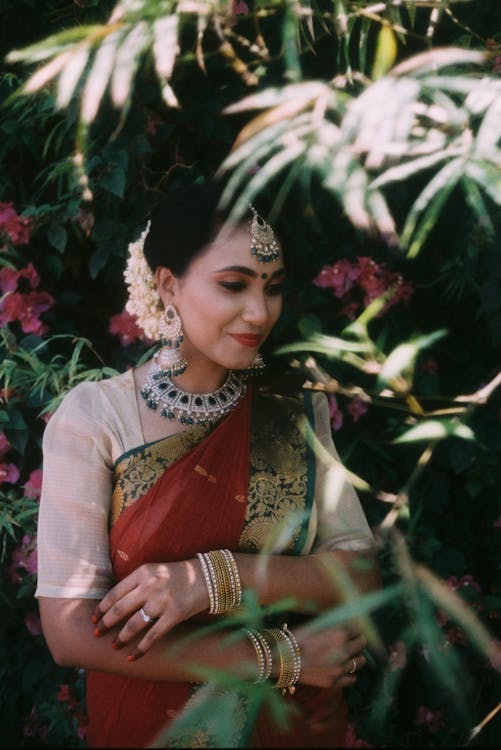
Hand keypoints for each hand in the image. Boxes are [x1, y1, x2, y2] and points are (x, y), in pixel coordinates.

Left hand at [91, 559, 208, 658]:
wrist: (207, 576)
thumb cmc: (177, 575)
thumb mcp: (155, 571)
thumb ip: (137, 583)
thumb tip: (113, 603)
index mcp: (143, 572)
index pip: (115, 593)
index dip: (101, 608)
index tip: (94, 618)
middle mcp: (151, 585)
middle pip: (120, 609)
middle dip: (106, 624)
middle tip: (97, 634)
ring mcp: (163, 600)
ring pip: (134, 624)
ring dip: (121, 638)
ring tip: (114, 646)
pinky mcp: (175, 614)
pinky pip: (153, 636)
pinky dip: (141, 649)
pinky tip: (132, 657)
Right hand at [294, 625, 366, 688]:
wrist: (284, 660)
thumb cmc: (297, 639)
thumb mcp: (316, 627)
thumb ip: (332, 627)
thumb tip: (344, 625)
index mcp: (339, 634)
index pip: (355, 629)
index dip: (353, 628)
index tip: (351, 629)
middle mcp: (343, 651)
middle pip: (361, 643)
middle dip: (358, 640)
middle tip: (355, 640)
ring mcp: (340, 668)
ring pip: (360, 661)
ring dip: (357, 656)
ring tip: (352, 655)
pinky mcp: (335, 682)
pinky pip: (352, 679)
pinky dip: (351, 674)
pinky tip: (345, 670)